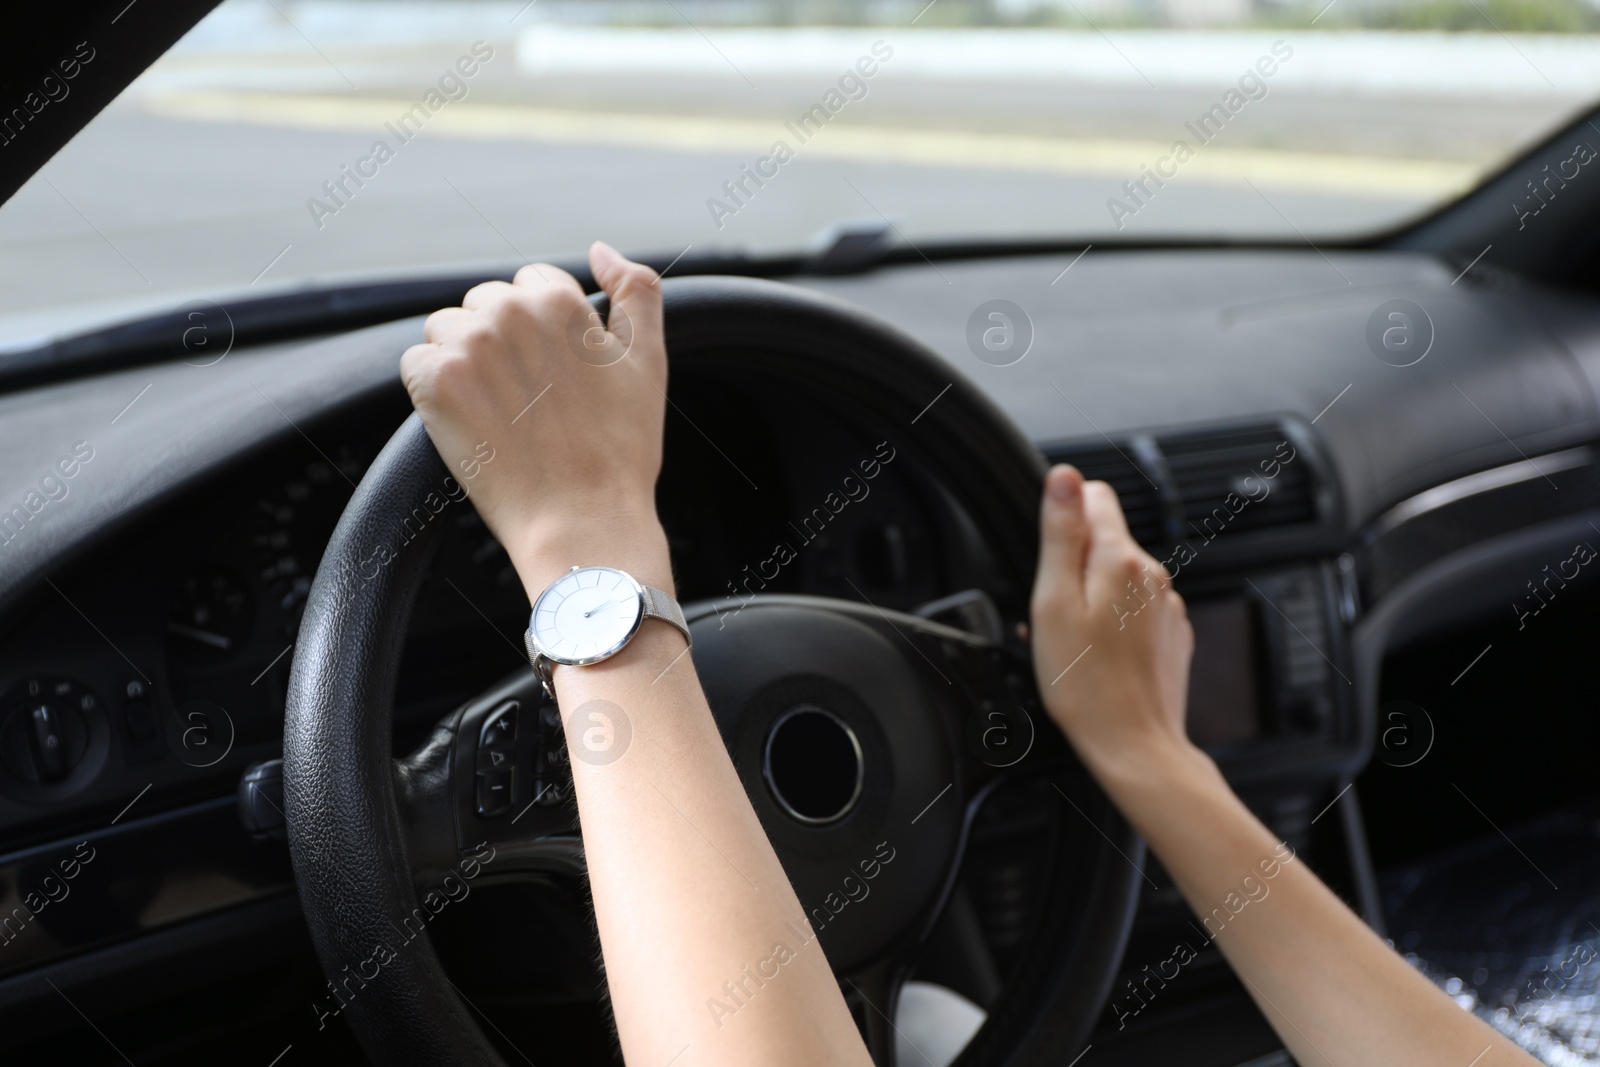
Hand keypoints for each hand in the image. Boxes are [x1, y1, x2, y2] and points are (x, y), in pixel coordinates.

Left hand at [401, 242, 671, 593]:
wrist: (583, 520)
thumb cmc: (621, 450)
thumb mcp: (649, 362)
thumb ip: (637, 292)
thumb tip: (600, 250)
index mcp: (559, 300)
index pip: (531, 283)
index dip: (543, 332)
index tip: (554, 376)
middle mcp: (509, 312)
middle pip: (484, 303)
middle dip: (500, 342)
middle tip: (529, 401)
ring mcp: (467, 346)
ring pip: (446, 330)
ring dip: (463, 363)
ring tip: (500, 412)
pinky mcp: (434, 384)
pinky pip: (416, 364)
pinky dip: (433, 390)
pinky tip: (469, 422)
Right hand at [1028, 464, 1197, 782]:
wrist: (1134, 746)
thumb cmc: (1085, 685)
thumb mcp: (1053, 602)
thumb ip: (1060, 534)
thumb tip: (1064, 476)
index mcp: (1121, 559)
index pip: (1094, 495)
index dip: (1062, 519)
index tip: (1049, 558)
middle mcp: (1152, 575)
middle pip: (1104, 540)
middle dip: (1073, 566)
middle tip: (1055, 614)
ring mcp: (1166, 607)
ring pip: (1118, 579)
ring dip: (1092, 598)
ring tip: (1073, 643)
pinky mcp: (1171, 635)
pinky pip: (1134, 612)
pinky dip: (1112, 625)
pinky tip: (1096, 657)